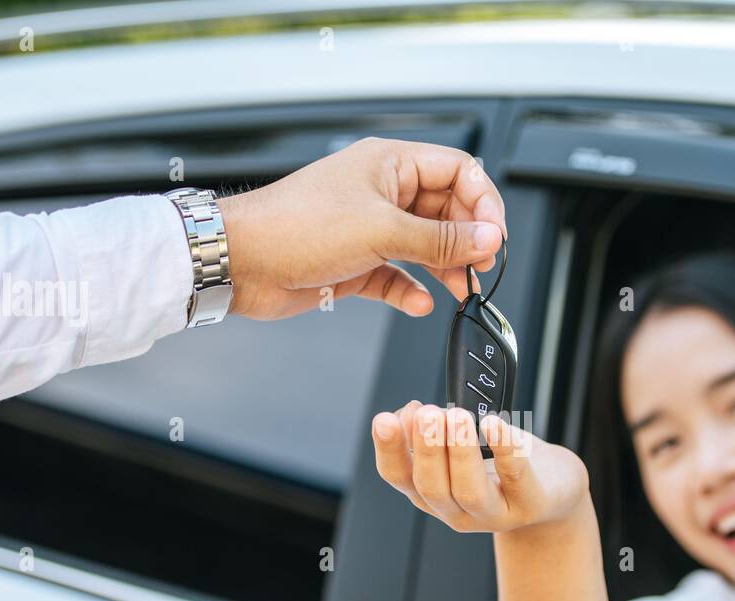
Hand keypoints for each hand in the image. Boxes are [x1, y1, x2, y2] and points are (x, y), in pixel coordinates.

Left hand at [217, 137, 505, 320]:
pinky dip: (412, 289)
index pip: (457, 171)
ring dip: (446, 267)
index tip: (493, 236)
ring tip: (460, 287)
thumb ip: (440, 240)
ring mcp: (369, 228)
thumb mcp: (381, 230)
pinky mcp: (356, 262)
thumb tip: (486, 238)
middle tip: (479, 266)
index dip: (483, 202)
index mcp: (390, 164)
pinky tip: (420, 302)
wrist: (241, 261)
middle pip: (446, 210)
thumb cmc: (294, 227)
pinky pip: (398, 275)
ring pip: (425, 245)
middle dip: (467, 239)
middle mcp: (382, 192)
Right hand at [371, 402, 588, 533]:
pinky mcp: (530, 505)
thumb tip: (413, 411)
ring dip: (459, 452)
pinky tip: (494, 424)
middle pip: (431, 488)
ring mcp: (494, 513)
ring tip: (455, 416)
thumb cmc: (502, 464)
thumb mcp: (462, 446)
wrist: (554, 489)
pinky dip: (504, 448)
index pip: (399, 477)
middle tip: (427, 414)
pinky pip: (516, 477)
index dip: (389, 450)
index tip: (384, 419)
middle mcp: (457, 509)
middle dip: (426, 448)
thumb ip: (436, 431)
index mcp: (432, 492)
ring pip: (469, 491)